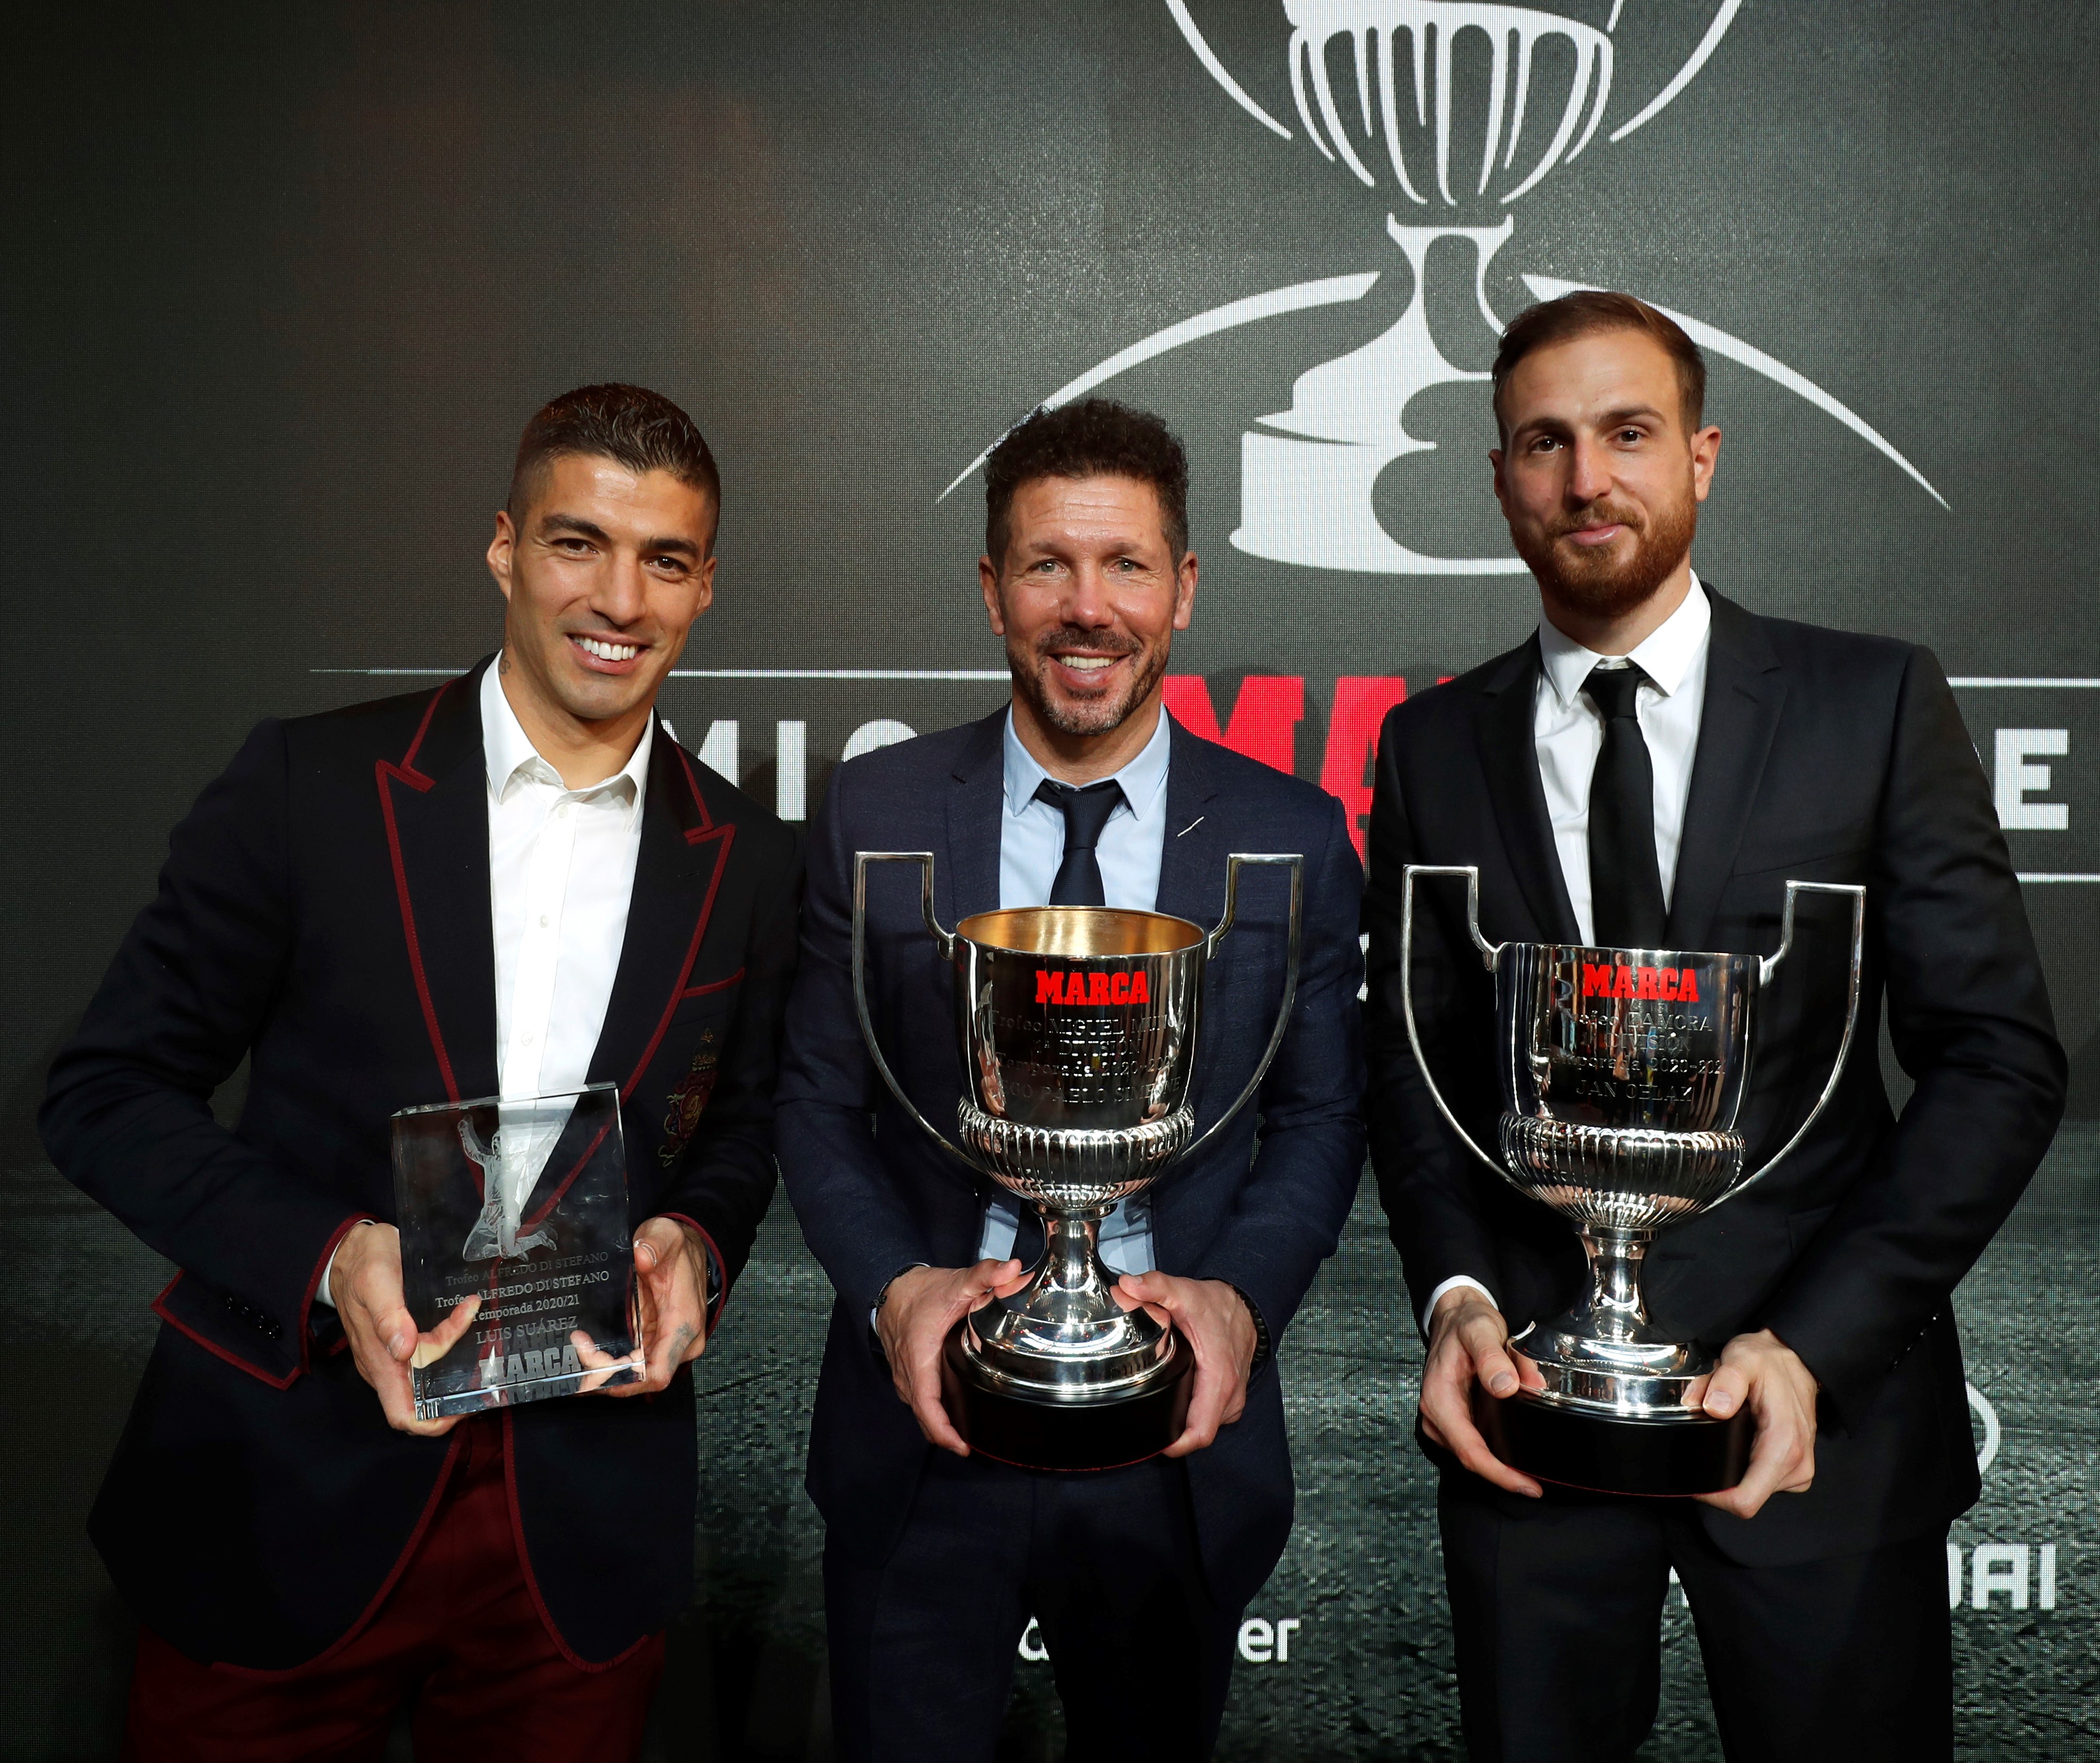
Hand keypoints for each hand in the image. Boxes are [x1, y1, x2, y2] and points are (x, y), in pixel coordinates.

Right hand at [330, 1222, 479, 1436]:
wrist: (352, 1247)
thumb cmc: (362, 1262)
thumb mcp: (376, 1280)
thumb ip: (388, 1315)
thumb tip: (402, 1349)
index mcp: (379, 1360)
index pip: (403, 1415)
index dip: (435, 1420)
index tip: (467, 1397)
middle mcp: (386, 1364)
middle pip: (425, 1398)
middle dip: (456, 1387)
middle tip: (486, 1358)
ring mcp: (393, 1353)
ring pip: (430, 1375)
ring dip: (457, 1361)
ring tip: (483, 1336)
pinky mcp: (402, 1337)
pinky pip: (429, 1354)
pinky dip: (451, 1345)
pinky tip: (469, 1324)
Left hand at [580, 1217, 713, 1397]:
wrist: (688, 1250)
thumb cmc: (678, 1250)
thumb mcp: (667, 1236)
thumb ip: (656, 1243)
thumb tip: (641, 1255)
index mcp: (682, 1325)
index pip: (657, 1373)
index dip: (623, 1379)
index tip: (594, 1365)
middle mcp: (678, 1344)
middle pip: (638, 1378)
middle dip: (604, 1371)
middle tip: (579, 1346)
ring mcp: (665, 1346)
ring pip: (631, 1375)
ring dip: (602, 1368)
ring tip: (579, 1346)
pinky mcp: (654, 1342)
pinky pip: (629, 1363)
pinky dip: (607, 1362)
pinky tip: (587, 1350)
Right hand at [876, 1260, 1029, 1454]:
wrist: (890, 1286)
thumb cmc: (921, 1291)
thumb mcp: (957, 1281)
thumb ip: (986, 1275)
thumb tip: (1013, 1270)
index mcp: (920, 1357)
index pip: (927, 1405)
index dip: (943, 1430)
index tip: (961, 1447)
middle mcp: (908, 1372)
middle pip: (924, 1416)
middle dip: (946, 1435)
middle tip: (972, 1447)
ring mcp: (904, 1375)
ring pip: (920, 1411)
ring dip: (939, 1425)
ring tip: (966, 1436)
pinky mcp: (905, 1374)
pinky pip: (918, 1401)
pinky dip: (933, 1412)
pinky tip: (952, 1414)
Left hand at [1113, 1272, 1257, 1456]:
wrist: (1246, 1304)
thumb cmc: (1218, 1305)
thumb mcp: (1184, 1292)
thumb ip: (1154, 1287)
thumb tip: (1127, 1287)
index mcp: (1219, 1377)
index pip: (1201, 1431)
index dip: (1177, 1445)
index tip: (1155, 1443)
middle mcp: (1230, 1394)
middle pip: (1200, 1434)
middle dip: (1174, 1435)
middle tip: (1146, 1424)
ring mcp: (1234, 1398)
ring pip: (1207, 1427)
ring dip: (1186, 1424)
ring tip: (1160, 1411)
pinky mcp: (1232, 1397)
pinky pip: (1213, 1417)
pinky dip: (1197, 1415)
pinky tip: (1180, 1402)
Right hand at [1419, 1288, 1544, 1497]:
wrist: (1455, 1315)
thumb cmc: (1466, 1322)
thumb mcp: (1481, 1330)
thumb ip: (1492, 1356)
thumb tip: (1506, 1386)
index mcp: (1439, 1397)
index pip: (1469, 1449)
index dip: (1499, 1473)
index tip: (1528, 1485)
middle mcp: (1435, 1413)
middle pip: (1470, 1459)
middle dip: (1503, 1475)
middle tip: (1537, 1485)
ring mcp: (1442, 1419)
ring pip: (1471, 1454)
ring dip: (1499, 1465)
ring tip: (1530, 1472)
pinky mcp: (1452, 1419)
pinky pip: (1472, 1443)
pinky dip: (1494, 1453)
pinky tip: (1514, 1454)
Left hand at [1693, 1328, 1817, 1517]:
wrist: (1796, 1359)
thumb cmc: (1769, 1361)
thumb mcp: (1742, 1359)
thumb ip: (1726, 1381)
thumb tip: (1714, 1408)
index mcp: (1783, 1445)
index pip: (1746, 1500)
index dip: (1715, 1497)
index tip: (1695, 1479)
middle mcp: (1796, 1465)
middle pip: (1745, 1498)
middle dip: (1721, 1474)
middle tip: (1711, 1439)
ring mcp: (1798, 1470)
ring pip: (1752, 1490)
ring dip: (1734, 1468)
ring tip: (1730, 1434)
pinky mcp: (1795, 1468)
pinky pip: (1761, 1481)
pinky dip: (1746, 1466)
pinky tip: (1743, 1442)